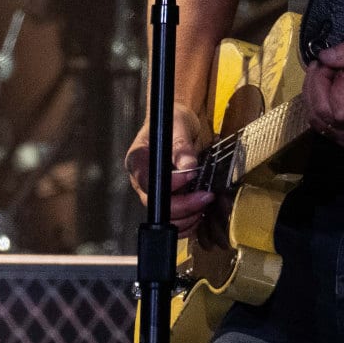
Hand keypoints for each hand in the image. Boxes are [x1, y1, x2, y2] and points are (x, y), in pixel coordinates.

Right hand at [124, 104, 214, 237]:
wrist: (181, 125)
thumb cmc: (174, 120)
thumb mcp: (179, 124)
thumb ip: (181, 145)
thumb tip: (187, 165)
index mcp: (137, 160)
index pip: (147, 181)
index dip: (169, 185)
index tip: (190, 175)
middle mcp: (143, 180)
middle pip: (156, 205)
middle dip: (184, 206)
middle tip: (206, 196)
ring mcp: (155, 192)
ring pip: (166, 217)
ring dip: (188, 217)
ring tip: (205, 202)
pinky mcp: (169, 200)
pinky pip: (175, 220)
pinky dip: (190, 222)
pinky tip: (202, 211)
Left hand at [303, 39, 343, 146]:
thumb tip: (324, 57)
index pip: (341, 111)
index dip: (336, 88)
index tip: (343, 70)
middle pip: (323, 114)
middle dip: (315, 85)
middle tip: (320, 65)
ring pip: (316, 120)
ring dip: (311, 93)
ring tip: (318, 73)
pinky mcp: (343, 136)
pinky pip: (318, 124)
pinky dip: (312, 104)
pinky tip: (318, 89)